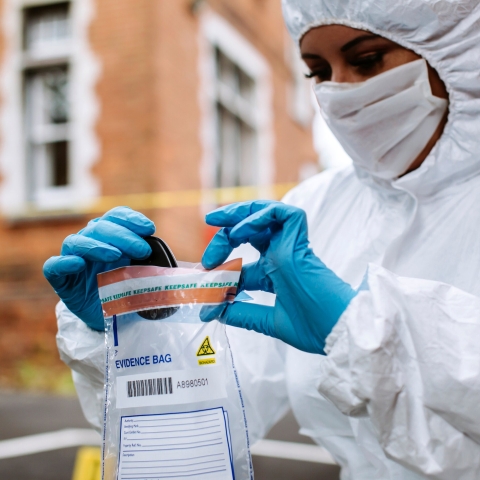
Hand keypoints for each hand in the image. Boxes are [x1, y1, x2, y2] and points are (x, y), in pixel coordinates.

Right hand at [43, 207, 154, 329]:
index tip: (149, 228)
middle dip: (122, 235)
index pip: (115, 217)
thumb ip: (150, 262)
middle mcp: (90, 242)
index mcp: (109, 236)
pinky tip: (78, 264)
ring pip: (76, 242)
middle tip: (141, 249)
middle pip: (99, 227)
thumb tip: (168, 260)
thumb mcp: (142, 273)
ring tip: (115, 255)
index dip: (130, 219)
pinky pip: (54, 267)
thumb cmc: (126, 289)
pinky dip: (64, 263)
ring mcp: (73, 259)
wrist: (109, 317)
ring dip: (96, 245)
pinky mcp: (61, 280)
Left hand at [201, 200, 355, 353]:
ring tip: (215, 222)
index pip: (241, 265)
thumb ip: (242, 314)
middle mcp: (281, 256)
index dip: (220, 276)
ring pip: (264, 213)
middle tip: (207, 256)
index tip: (204, 294)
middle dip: (223, 236)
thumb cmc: (315, 328)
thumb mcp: (269, 320)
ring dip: (237, 214)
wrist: (340, 332)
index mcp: (276, 274)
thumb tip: (214, 312)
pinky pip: (281, 214)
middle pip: (249, 232)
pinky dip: (257, 217)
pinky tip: (239, 231)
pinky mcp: (300, 240)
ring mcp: (291, 247)